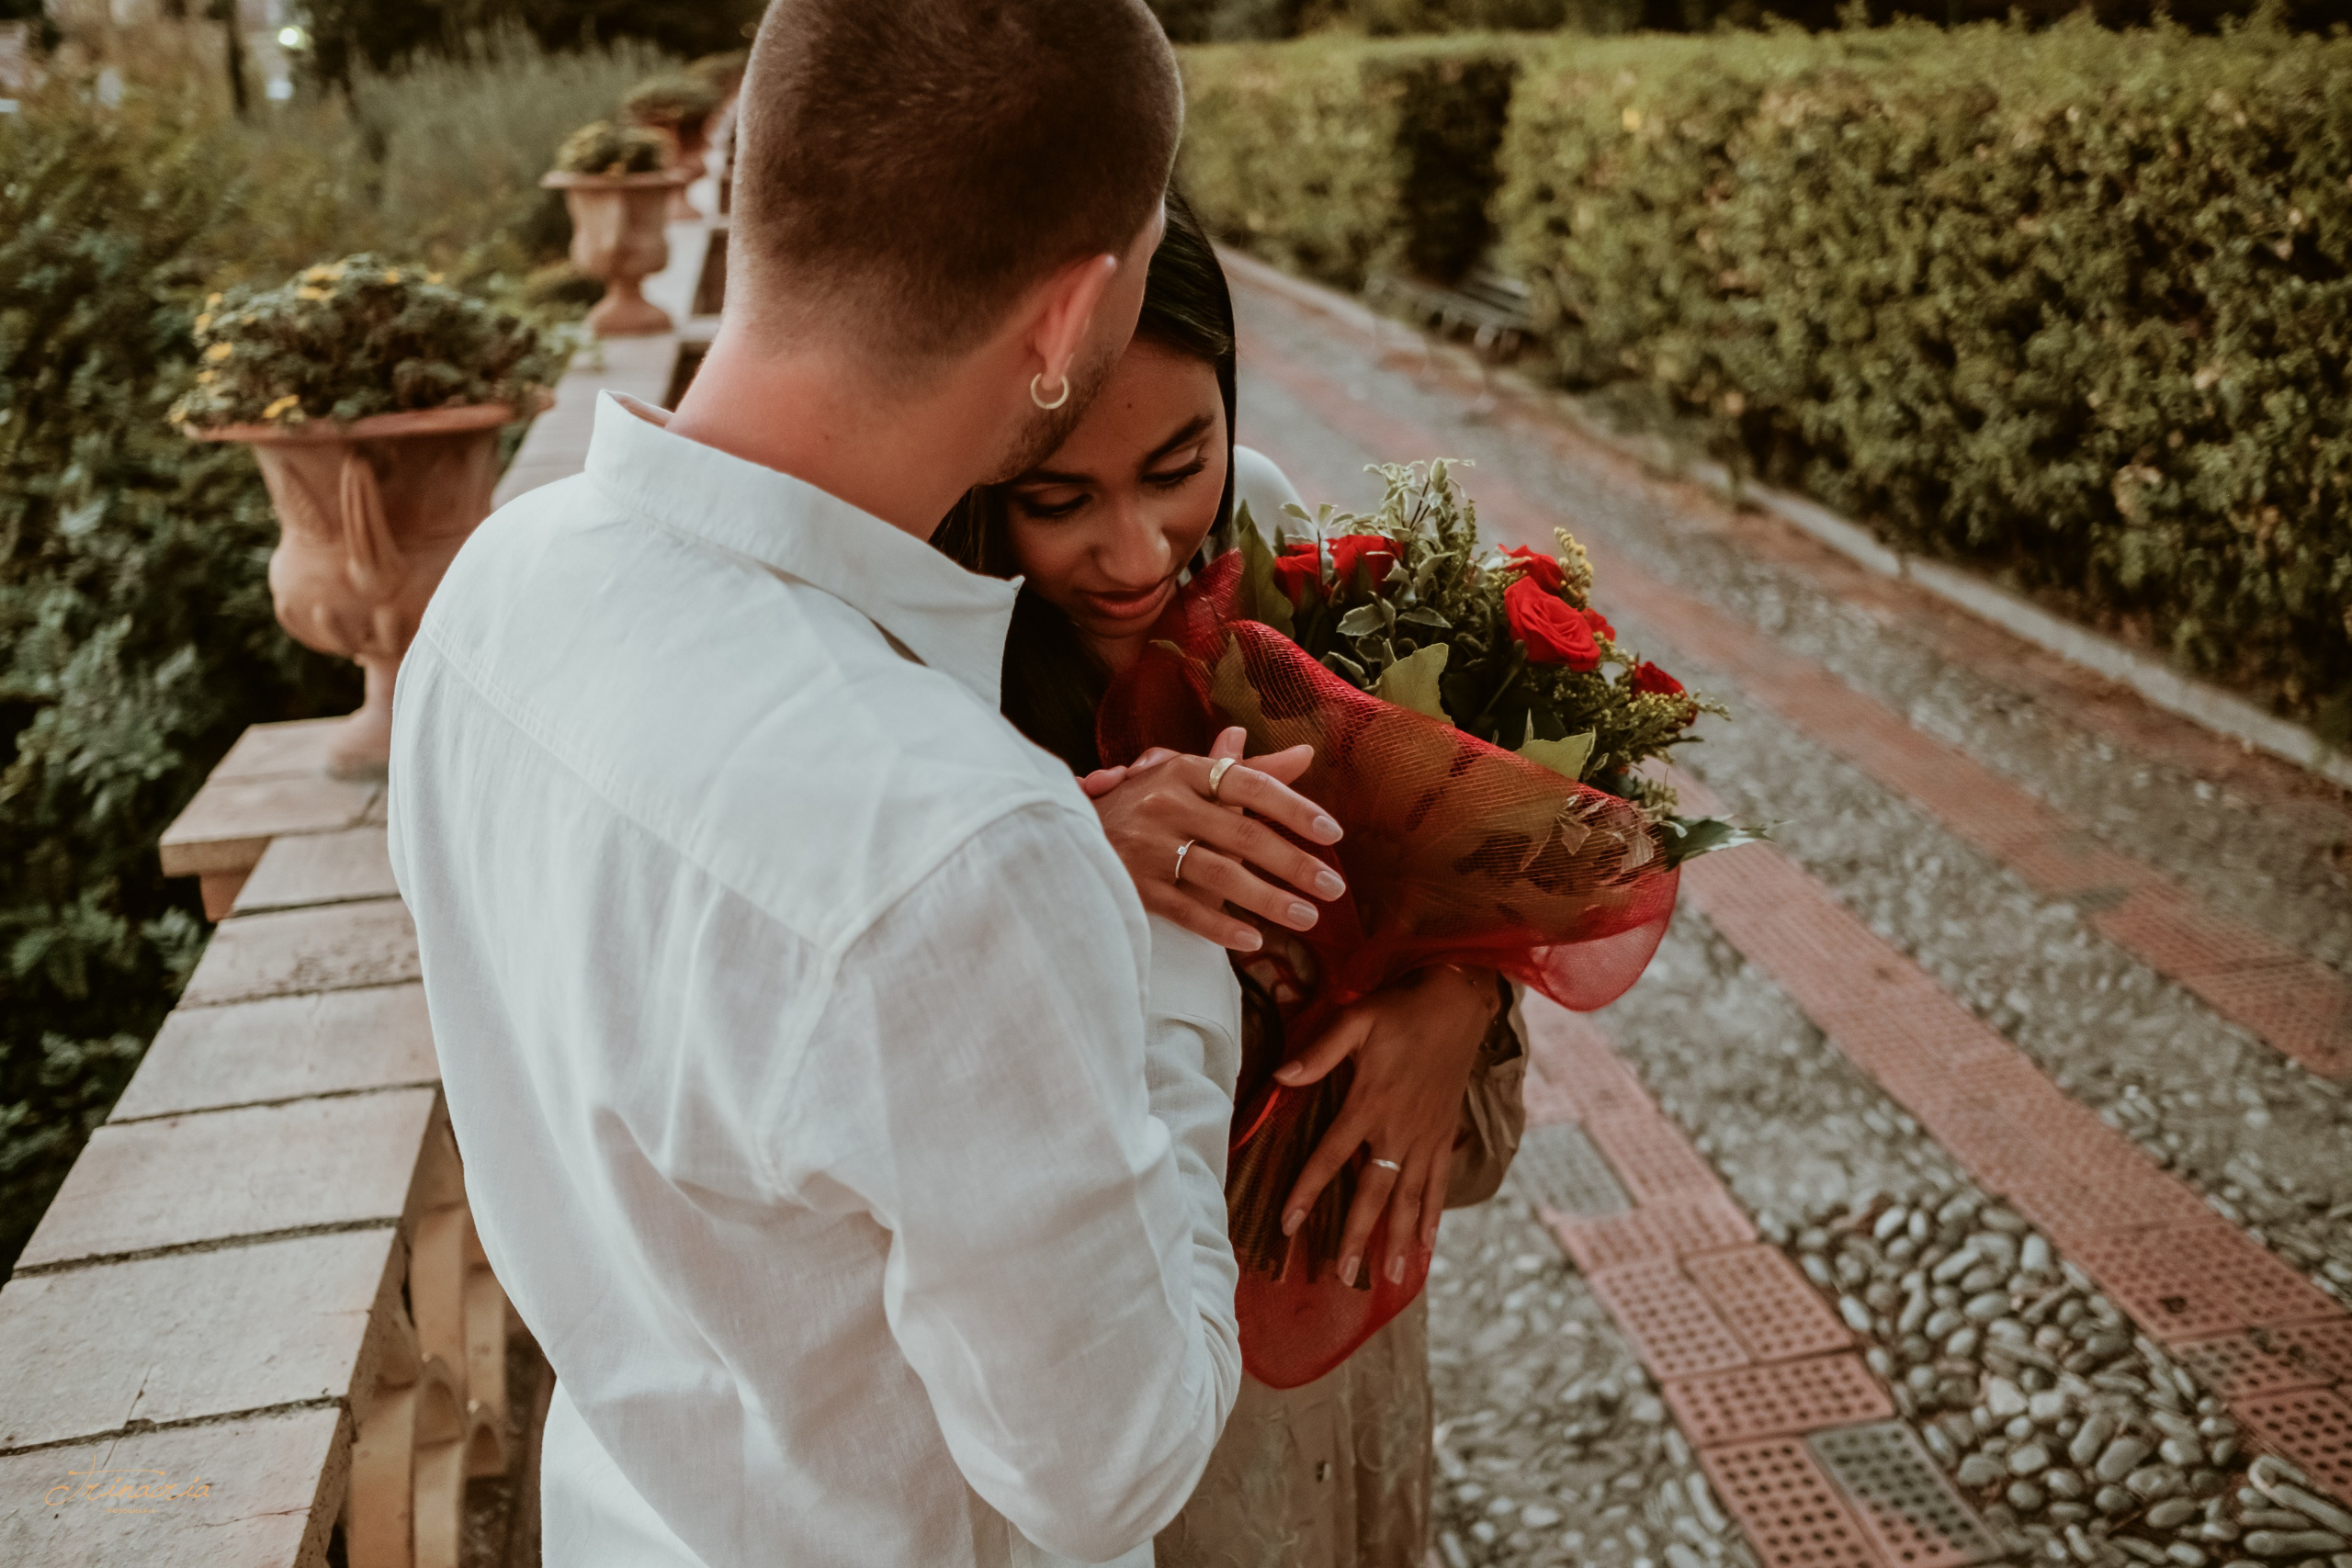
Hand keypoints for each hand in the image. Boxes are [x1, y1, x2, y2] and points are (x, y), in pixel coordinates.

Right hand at [1081, 726, 1346, 952]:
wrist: (1063, 835)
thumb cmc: (1142, 805)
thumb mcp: (1187, 780)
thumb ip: (1247, 771)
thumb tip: (1305, 755)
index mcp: (1183, 771)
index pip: (1249, 784)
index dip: (1294, 808)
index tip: (1333, 833)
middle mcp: (1164, 803)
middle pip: (1242, 834)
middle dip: (1294, 863)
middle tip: (1335, 887)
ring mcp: (1146, 846)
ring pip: (1219, 875)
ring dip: (1269, 899)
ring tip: (1308, 916)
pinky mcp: (1133, 885)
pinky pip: (1185, 910)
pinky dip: (1220, 927)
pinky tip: (1253, 941)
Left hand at [1275, 965, 1499, 1287]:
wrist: (1457, 1004)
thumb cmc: (1399, 1011)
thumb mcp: (1355, 1020)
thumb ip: (1319, 1052)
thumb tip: (1280, 1077)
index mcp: (1370, 1103)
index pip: (1332, 1156)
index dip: (1308, 1191)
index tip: (1289, 1226)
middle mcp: (1398, 1129)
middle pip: (1374, 1192)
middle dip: (1358, 1236)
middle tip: (1344, 1274)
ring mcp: (1426, 1137)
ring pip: (1411, 1198)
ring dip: (1400, 1239)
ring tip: (1391, 1276)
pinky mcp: (1444, 1136)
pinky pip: (1439, 1185)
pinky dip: (1434, 1217)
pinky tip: (1429, 1246)